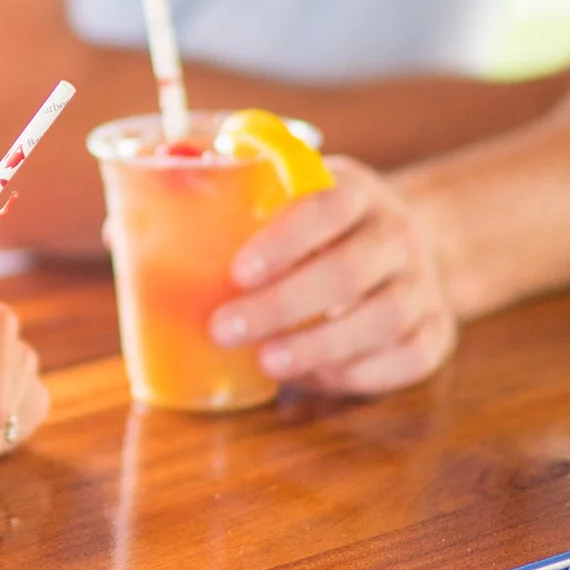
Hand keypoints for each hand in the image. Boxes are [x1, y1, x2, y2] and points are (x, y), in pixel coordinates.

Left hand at [209, 158, 456, 396]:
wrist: (401, 249)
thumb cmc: (315, 230)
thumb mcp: (285, 200)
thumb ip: (226, 209)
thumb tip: (132, 227)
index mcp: (355, 191)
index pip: (328, 205)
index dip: (286, 239)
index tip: (238, 271)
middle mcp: (397, 233)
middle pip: (351, 269)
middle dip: (284, 305)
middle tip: (224, 329)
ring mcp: (423, 284)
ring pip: (383, 318)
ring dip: (320, 346)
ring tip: (266, 363)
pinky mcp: (437, 332)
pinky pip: (408, 358)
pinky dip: (361, 373)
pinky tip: (314, 377)